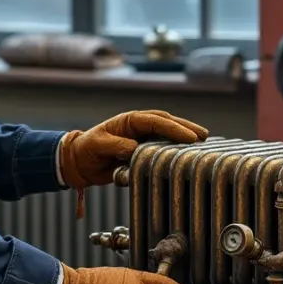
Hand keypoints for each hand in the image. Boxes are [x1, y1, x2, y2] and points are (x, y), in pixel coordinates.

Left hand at [59, 110, 207, 189]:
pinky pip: (163, 146)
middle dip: (185, 128)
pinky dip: (176, 147)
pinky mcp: (143, 150)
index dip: (173, 128)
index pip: (155, 121)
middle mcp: (139, 126)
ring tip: (203, 140)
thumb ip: (116, 146)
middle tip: (202, 136)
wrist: (79, 163)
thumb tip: (135, 148)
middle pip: (167, 122)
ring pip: (168, 133)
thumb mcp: (98, 145)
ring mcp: (142, 137)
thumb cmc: (86, 150)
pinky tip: (188, 151)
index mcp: (129, 120)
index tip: (189, 137)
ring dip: (184, 135)